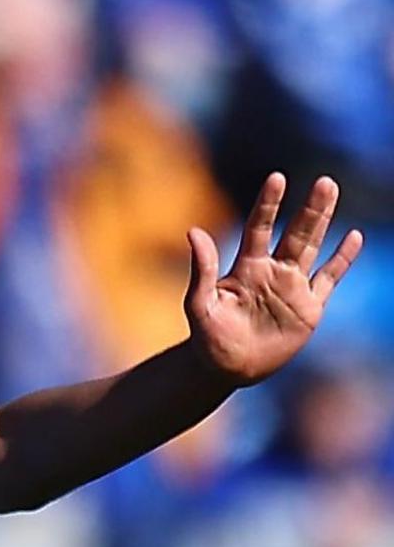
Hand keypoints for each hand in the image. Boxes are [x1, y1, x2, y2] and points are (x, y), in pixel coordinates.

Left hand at [187, 173, 363, 387]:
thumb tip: (193, 231)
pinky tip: (353, 236)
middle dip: (310, 209)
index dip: (267, 205)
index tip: (276, 179)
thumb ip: (201, 270)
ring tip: (331, 191)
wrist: (227, 368)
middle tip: (324, 181)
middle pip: (295, 233)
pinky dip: (342, 259)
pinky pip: (329, 278)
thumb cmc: (207, 337)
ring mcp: (293, 287)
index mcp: (246, 267)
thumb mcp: (199, 304)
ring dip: (324, 222)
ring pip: (313, 247)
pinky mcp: (309, 307)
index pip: (258, 228)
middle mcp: (272, 271)